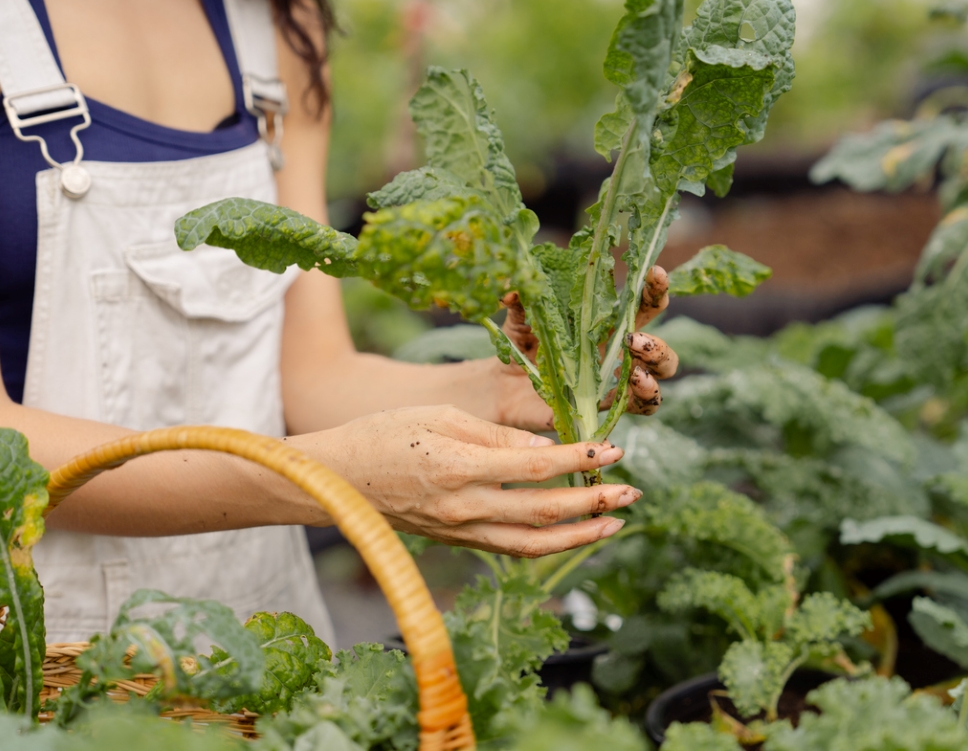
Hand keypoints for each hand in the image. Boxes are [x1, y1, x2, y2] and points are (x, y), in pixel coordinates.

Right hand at [290, 405, 640, 556]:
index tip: (612, 448)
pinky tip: (573, 533)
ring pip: (532, 545)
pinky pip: (511, 549)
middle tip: (632, 491)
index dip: (578, 459)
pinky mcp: (458, 541)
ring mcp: (460, 531)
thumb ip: (494, 434)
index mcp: (458, 467)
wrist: (336, 479)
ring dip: (579, 536)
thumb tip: (545, 449)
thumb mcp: (439, 417)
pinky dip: (548, 544)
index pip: (534, 467)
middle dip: (594, 504)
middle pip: (543, 513)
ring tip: (615, 523)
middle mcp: (463, 508)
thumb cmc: (384, 433)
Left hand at [497, 265, 679, 423]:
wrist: (502, 388)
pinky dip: (644, 396)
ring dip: (656, 369)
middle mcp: (615, 355)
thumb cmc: (519, 348)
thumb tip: (512, 291)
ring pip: (656, 378)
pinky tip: (634, 383)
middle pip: (659, 349)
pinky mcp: (602, 408)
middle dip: (658, 342)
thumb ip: (520, 304)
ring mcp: (611, 383)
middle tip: (633, 339)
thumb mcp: (517, 321)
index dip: (654, 289)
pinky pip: (636, 407)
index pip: (640, 306)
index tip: (656, 273)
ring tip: (636, 367)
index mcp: (604, 326)